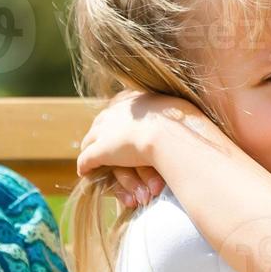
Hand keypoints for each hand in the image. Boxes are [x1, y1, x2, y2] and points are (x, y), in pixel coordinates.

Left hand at [76, 90, 213, 207]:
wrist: (170, 135)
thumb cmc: (183, 125)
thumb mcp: (181, 110)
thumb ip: (175, 112)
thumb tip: (184, 112)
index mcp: (133, 99)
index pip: (119, 109)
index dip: (119, 120)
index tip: (123, 129)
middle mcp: (115, 110)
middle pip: (100, 123)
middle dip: (100, 134)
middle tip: (102, 144)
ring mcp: (105, 129)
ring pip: (90, 140)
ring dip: (92, 151)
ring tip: (93, 161)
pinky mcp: (100, 150)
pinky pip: (86, 159)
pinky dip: (85, 166)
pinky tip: (85, 172)